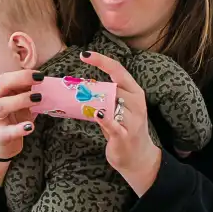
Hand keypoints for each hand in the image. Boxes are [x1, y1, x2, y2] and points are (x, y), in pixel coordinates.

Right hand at [0, 69, 42, 160]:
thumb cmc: (10, 120)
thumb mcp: (18, 104)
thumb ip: (26, 93)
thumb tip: (43, 82)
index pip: (5, 78)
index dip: (22, 74)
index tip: (39, 74)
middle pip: (1, 86)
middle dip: (20, 80)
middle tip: (39, 80)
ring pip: (1, 106)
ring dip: (20, 100)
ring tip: (38, 99)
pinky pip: (7, 131)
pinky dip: (19, 128)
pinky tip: (30, 126)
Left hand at [82, 51, 161, 195]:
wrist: (139, 157)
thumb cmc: (125, 129)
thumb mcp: (118, 108)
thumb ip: (105, 96)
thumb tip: (82, 85)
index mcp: (135, 92)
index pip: (119, 70)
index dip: (101, 60)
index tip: (85, 54)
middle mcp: (136, 103)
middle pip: (112, 86)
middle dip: (92, 86)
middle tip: (73, 86)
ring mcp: (132, 120)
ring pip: (110, 104)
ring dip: (93, 102)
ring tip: (80, 102)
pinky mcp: (124, 135)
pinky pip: (112, 124)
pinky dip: (103, 118)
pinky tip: (96, 114)